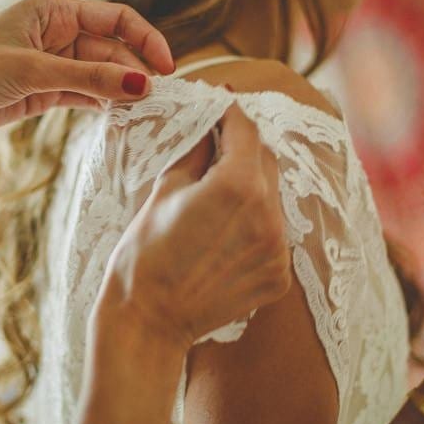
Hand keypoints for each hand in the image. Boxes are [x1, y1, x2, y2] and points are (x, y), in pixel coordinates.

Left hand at [0, 0, 174, 145]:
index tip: (167, 67)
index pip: (114, 19)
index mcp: (52, 10)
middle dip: (132, 72)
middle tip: (156, 101)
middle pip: (109, 50)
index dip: (145, 39)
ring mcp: (48, 64)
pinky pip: (81, 94)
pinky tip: (118, 115)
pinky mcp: (40, 92)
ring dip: (118, 90)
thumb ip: (90, 78)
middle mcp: (54, 33)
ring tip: (143, 111)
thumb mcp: (34, 70)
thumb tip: (141, 85)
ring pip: (98, 74)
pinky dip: (100, 103)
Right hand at [94, 104, 292, 351]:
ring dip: (251, 186)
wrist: (148, 321)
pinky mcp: (279, 276)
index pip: (245, 129)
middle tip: (215, 143)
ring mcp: (279, 249)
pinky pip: (274, 233)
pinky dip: (255, 224)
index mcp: (238, 186)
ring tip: (216, 194)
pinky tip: (224, 232)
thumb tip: (207, 122)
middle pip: (264, 159)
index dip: (229, 111)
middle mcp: (269, 215)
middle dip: (242, 146)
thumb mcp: (165, 190)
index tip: (218, 103)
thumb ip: (195, 150)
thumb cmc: (144, 254)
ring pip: (272, 197)